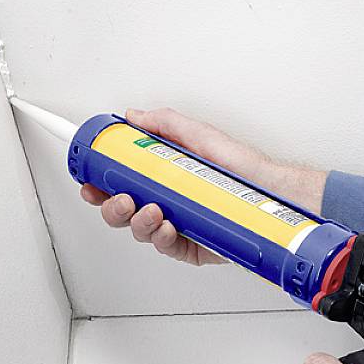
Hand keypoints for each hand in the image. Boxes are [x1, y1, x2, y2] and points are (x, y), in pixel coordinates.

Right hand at [80, 107, 326, 264]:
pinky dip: (161, 238)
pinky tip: (165, 227)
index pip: (120, 182)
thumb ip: (165, 124)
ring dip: (137, 222)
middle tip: (121, 198)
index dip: (99, 185)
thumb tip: (133, 116)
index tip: (89, 181)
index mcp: (161, 178)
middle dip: (113, 207)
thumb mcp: (201, 136)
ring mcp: (177, 225)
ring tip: (151, 210)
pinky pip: (166, 248)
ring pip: (140, 231)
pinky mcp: (191, 247)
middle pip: (122, 211)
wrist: (274, 192)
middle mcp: (165, 202)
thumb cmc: (242, 167)